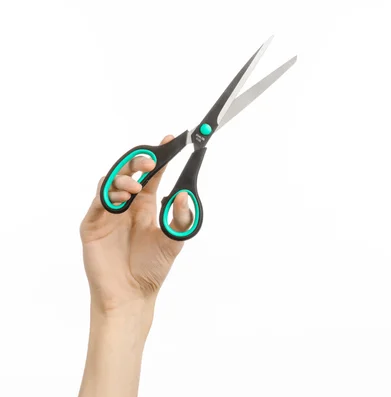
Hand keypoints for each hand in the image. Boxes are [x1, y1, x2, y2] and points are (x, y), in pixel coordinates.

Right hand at [80, 135, 193, 312]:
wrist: (130, 294)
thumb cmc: (152, 269)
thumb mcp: (174, 241)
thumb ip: (180, 218)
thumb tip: (183, 195)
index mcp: (145, 207)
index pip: (152, 176)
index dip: (159, 158)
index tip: (168, 140)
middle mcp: (126, 206)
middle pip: (129, 173)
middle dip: (138, 162)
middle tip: (150, 161)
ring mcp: (108, 214)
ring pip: (110, 182)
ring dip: (123, 178)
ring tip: (135, 188)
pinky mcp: (92, 224)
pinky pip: (97, 202)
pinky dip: (108, 194)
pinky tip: (122, 199)